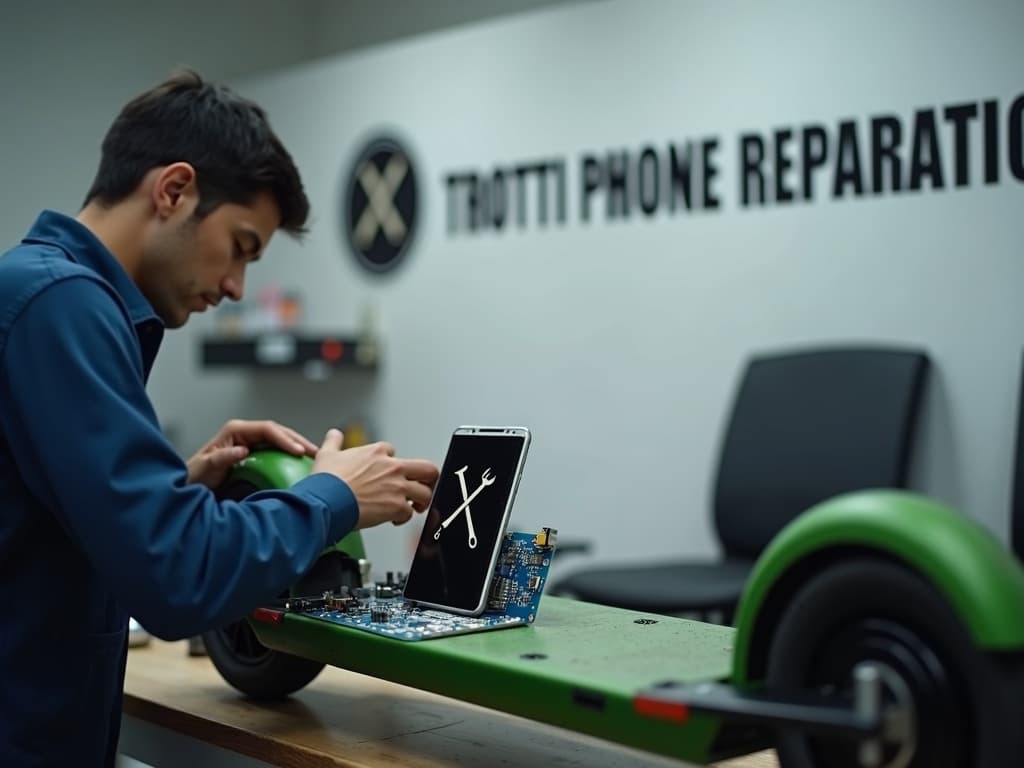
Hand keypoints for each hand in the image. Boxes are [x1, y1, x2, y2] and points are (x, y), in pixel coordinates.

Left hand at [187, 419, 317, 487]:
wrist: (189, 487)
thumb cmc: (194, 476)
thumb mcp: (206, 467)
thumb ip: (223, 457)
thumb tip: (242, 449)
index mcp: (235, 430)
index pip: (267, 429)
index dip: (285, 439)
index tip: (298, 451)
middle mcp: (245, 433)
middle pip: (278, 432)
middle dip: (298, 441)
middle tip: (315, 452)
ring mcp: (250, 442)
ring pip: (280, 440)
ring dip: (297, 447)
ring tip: (314, 457)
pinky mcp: (254, 453)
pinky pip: (276, 451)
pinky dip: (290, 456)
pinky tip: (301, 465)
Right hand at [312, 429, 438, 528]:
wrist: (326, 501)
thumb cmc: (327, 481)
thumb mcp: (327, 454)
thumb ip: (333, 442)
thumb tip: (334, 434)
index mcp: (378, 453)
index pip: (394, 452)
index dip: (391, 463)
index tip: (387, 473)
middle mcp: (392, 468)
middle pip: (426, 469)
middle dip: (428, 479)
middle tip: (421, 486)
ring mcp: (397, 487)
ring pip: (425, 493)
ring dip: (421, 501)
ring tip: (414, 506)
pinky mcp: (396, 507)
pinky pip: (409, 513)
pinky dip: (403, 518)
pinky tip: (394, 519)